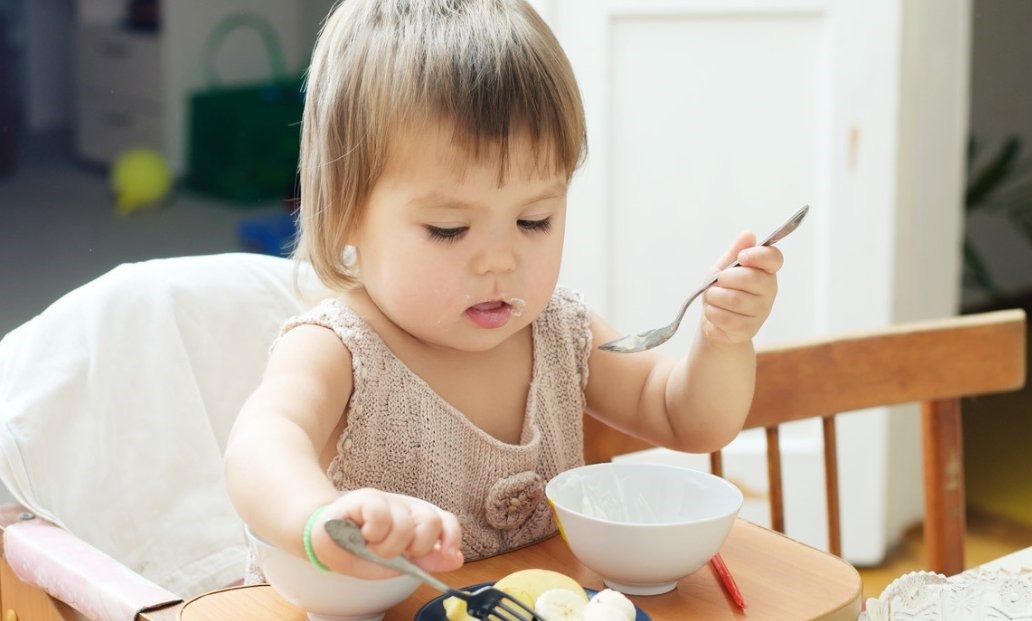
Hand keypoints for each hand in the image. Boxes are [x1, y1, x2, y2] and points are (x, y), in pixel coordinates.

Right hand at [311, 488, 463, 578]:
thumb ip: (425, 562)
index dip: (451, 537)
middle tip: (394, 553)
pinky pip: (381, 515)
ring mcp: (388, 501)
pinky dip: (373, 532)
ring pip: (405, 525)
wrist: (325, 541)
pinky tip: (363, 534)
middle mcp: (407, 509)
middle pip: (431, 522)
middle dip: (414, 547)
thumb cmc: (361, 551)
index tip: (447, 553)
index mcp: (418, 523)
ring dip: (386, 546)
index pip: (446, 522)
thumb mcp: (395, 563)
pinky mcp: (368, 497)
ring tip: (371, 546)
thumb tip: (456, 559)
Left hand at [701, 231, 782, 343]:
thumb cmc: (722, 290)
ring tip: (712, 298)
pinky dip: (712, 313)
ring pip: (734, 300)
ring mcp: (761, 312)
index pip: (774, 258)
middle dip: (725, 279)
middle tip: (717, 282)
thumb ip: (735, 251)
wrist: (715, 321)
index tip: (742, 256)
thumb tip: (748, 234)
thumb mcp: (725, 267)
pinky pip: (726, 318)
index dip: (758, 255)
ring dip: (714, 297)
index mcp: (766, 271)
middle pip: (750, 279)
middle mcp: (769, 291)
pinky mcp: (749, 330)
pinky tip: (714, 312)